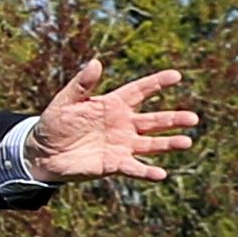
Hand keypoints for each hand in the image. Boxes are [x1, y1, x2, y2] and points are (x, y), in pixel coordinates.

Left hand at [24, 60, 196, 183]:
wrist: (43, 152)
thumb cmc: (55, 123)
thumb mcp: (65, 101)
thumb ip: (81, 84)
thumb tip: (96, 62)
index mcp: (113, 104)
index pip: (140, 91)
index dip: (157, 83)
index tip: (176, 75)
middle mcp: (124, 124)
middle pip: (154, 120)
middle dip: (174, 119)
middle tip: (193, 118)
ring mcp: (122, 145)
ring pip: (151, 144)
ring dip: (169, 144)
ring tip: (186, 142)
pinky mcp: (115, 164)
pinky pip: (134, 168)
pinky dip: (147, 172)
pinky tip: (161, 174)